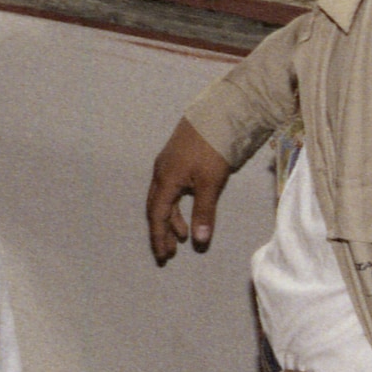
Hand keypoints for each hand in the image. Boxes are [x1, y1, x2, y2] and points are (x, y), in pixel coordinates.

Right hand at [146, 117, 232, 263]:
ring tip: (183, 235)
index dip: (159, 237)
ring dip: (171, 218)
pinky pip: (170, 188)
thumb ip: (203, 213)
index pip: (157, 215)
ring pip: (164, 198)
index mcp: (165, 180)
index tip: (163, 256)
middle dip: (161, 231)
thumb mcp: (210, 183)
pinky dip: (177, 204)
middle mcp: (161, 172)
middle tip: (170, 252)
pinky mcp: (177, 159)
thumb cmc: (212, 149)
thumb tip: (200, 241)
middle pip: (156, 208)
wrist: (216, 115)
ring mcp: (167, 164)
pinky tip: (187, 210)